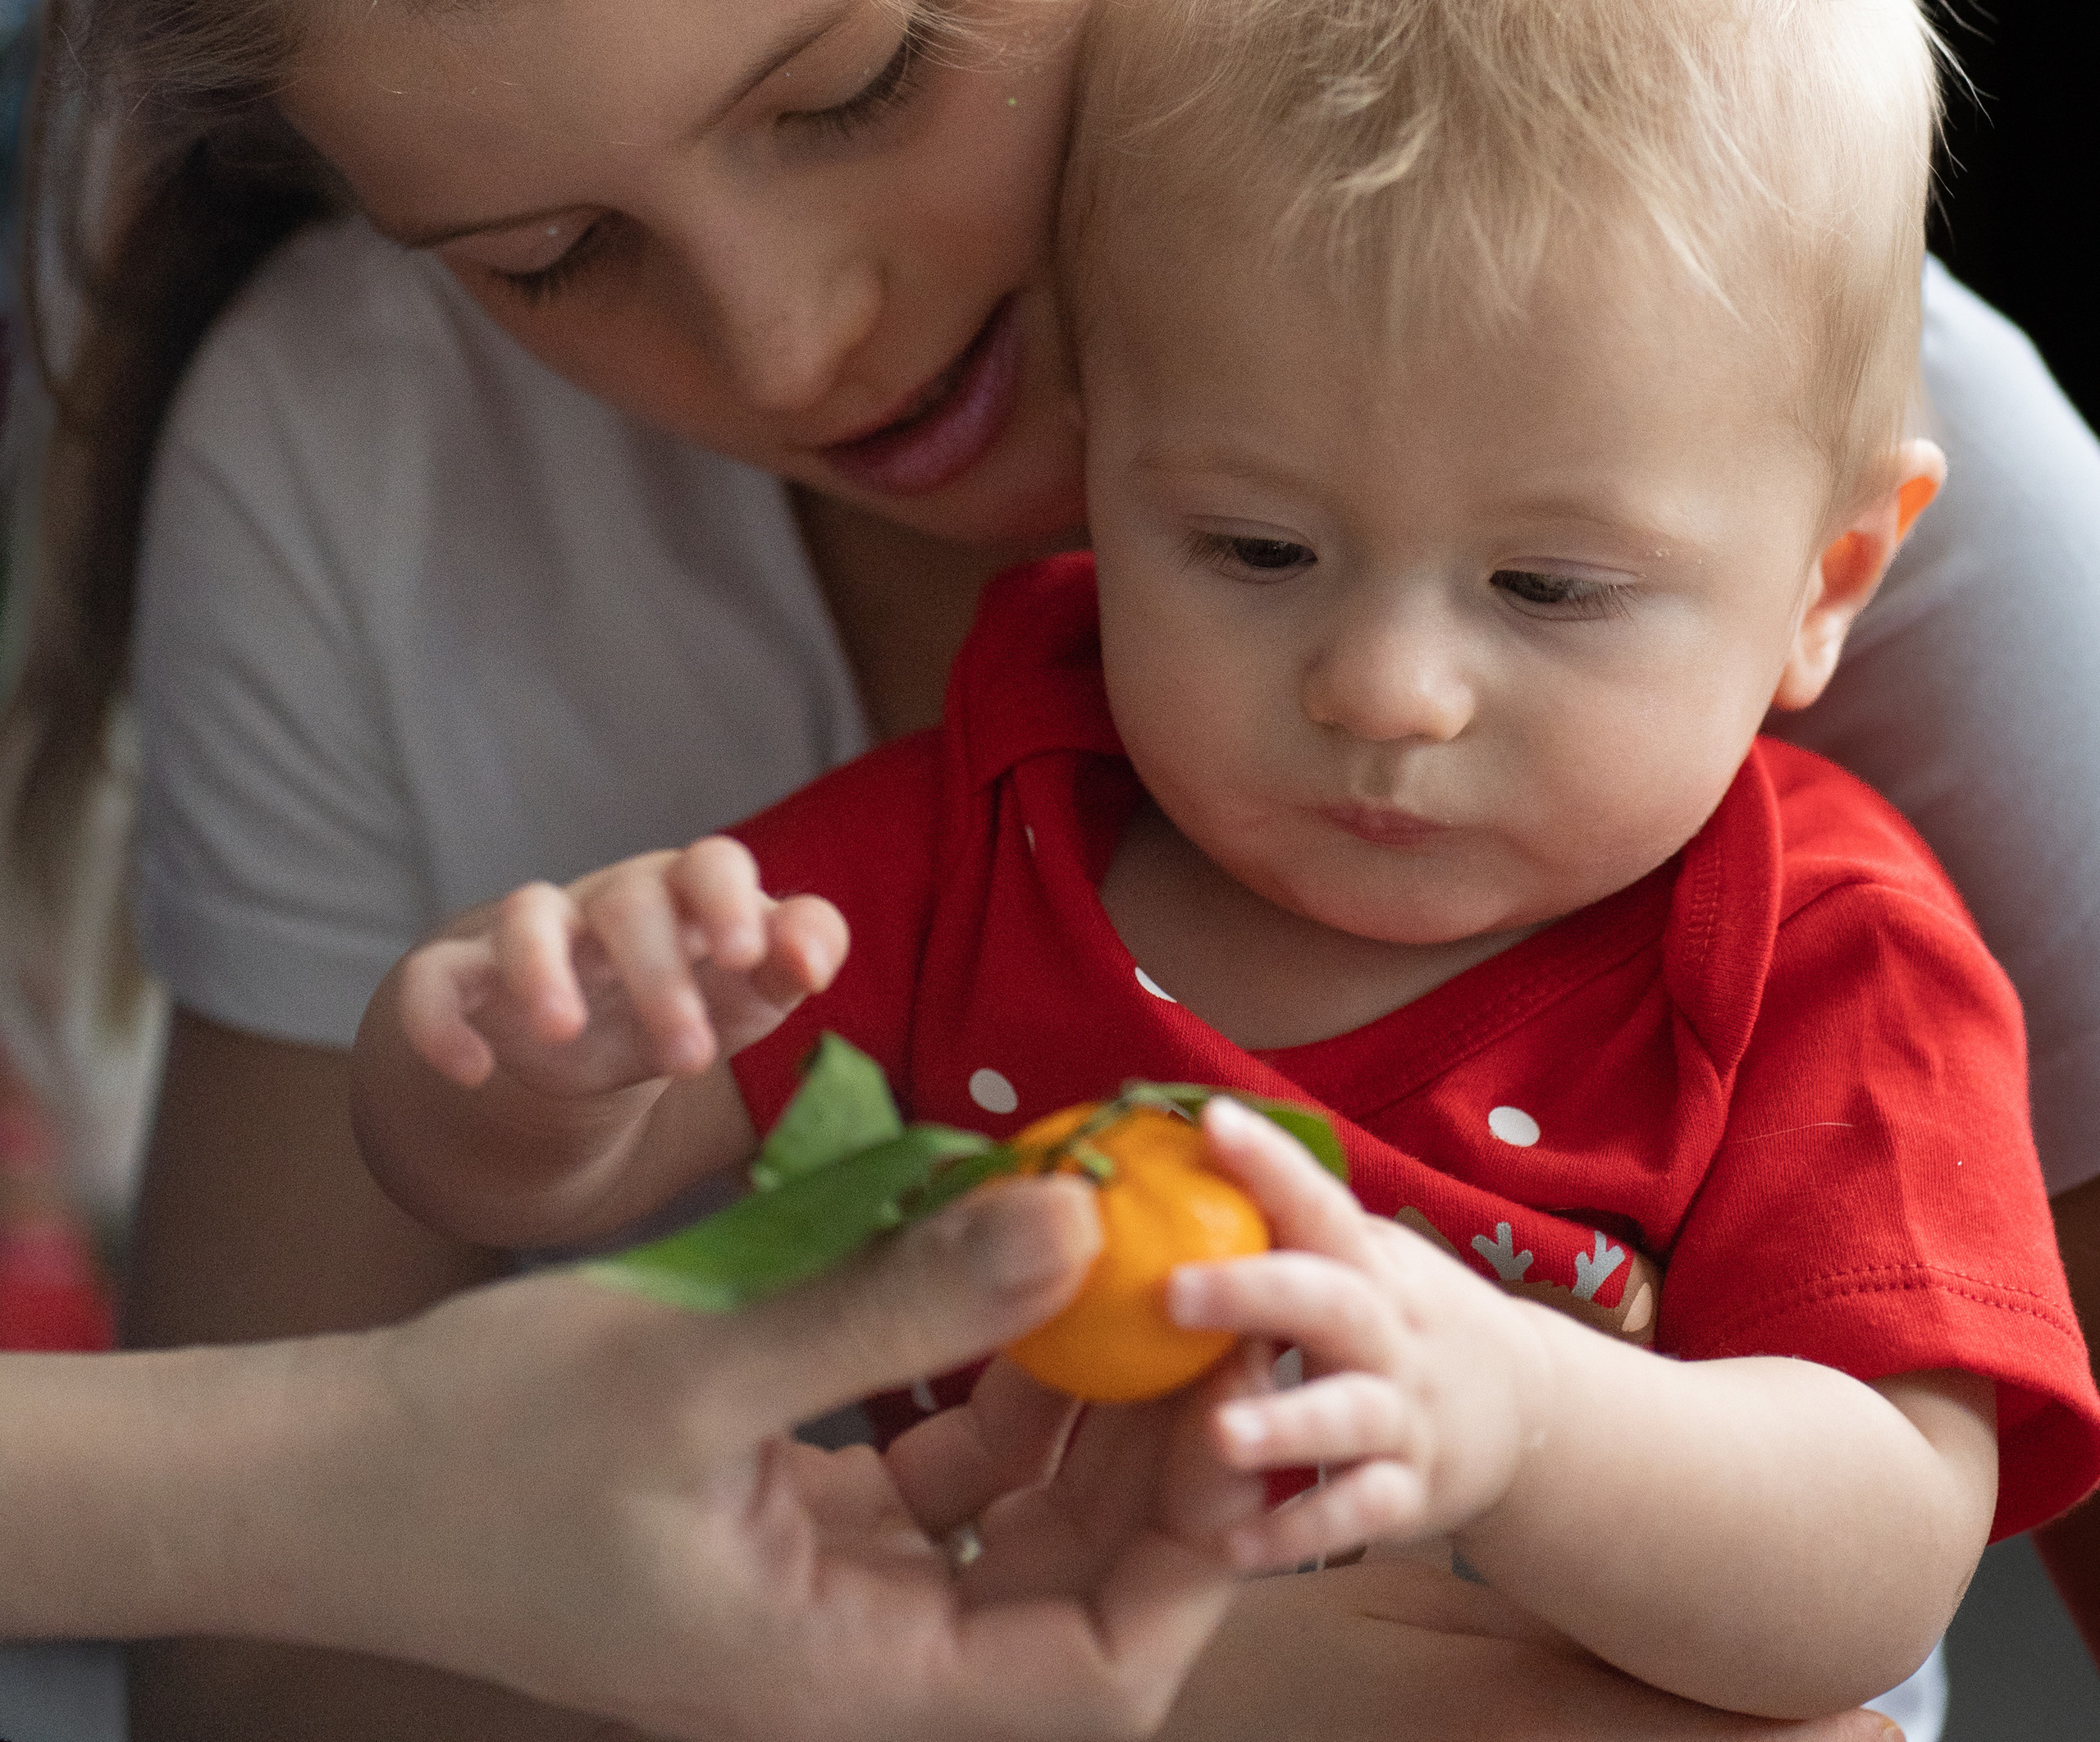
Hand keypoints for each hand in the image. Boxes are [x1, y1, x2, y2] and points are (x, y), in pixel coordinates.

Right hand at [328, 1176, 1254, 1740]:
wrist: (333, 1474)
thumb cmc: (490, 1442)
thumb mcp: (702, 1365)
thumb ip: (894, 1304)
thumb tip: (1071, 1223)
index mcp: (836, 1674)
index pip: (1087, 1677)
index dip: (1187, 1563)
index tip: (1228, 1415)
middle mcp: (847, 1653)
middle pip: (1068, 1591)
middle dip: (1155, 1467)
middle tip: (1211, 1314)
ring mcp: (819, 1590)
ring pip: (1010, 1521)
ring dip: (1080, 1408)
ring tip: (1134, 1272)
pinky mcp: (787, 1517)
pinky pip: (934, 1469)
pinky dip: (988, 1380)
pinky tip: (1017, 1267)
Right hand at [395, 837, 846, 1098]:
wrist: (593, 1043)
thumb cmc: (692, 992)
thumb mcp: (751, 984)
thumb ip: (800, 954)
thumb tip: (817, 958)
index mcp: (686, 893)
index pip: (710, 863)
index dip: (727, 900)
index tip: (748, 958)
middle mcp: (608, 901)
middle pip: (629, 903)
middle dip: (660, 978)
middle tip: (694, 1060)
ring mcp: (535, 937)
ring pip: (527, 917)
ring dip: (541, 968)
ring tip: (563, 1032)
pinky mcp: (468, 981)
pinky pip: (435, 980)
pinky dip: (441, 1019)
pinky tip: (471, 1069)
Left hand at [1167, 1098, 1547, 1571]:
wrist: (1526, 1405)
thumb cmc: (1398, 1312)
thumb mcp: (1361, 1257)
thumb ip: (1284, 1223)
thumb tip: (1167, 1153)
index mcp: (1366, 1261)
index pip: (1317, 1200)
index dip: (1269, 1162)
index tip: (1210, 1121)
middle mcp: (1388, 1330)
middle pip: (1328, 1300)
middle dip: (1254, 1291)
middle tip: (1174, 1290)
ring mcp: (1404, 1413)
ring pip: (1348, 1416)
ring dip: (1285, 1424)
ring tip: (1219, 1435)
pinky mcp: (1410, 1492)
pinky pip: (1357, 1516)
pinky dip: (1300, 1534)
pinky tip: (1236, 1550)